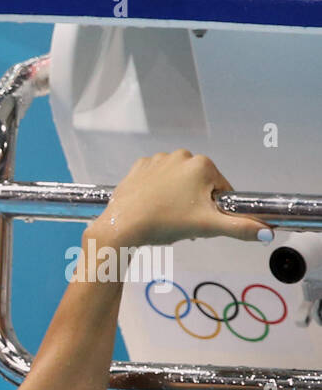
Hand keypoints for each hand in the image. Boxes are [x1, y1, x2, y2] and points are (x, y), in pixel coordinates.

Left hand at [95, 150, 270, 247]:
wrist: (122, 226)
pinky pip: (156, 179)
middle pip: (199, 184)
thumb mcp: (207, 226)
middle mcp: (181, 155)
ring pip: (177, 182)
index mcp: (202, 165)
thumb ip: (240, 228)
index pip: (221, 189)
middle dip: (195, 203)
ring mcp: (157, 159)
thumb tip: (268, 233)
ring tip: (164, 216)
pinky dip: (156, 191)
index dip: (214, 209)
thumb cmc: (164, 223)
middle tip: (181, 222)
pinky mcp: (139, 167)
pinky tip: (150, 205)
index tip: (200, 221)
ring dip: (176, 197)